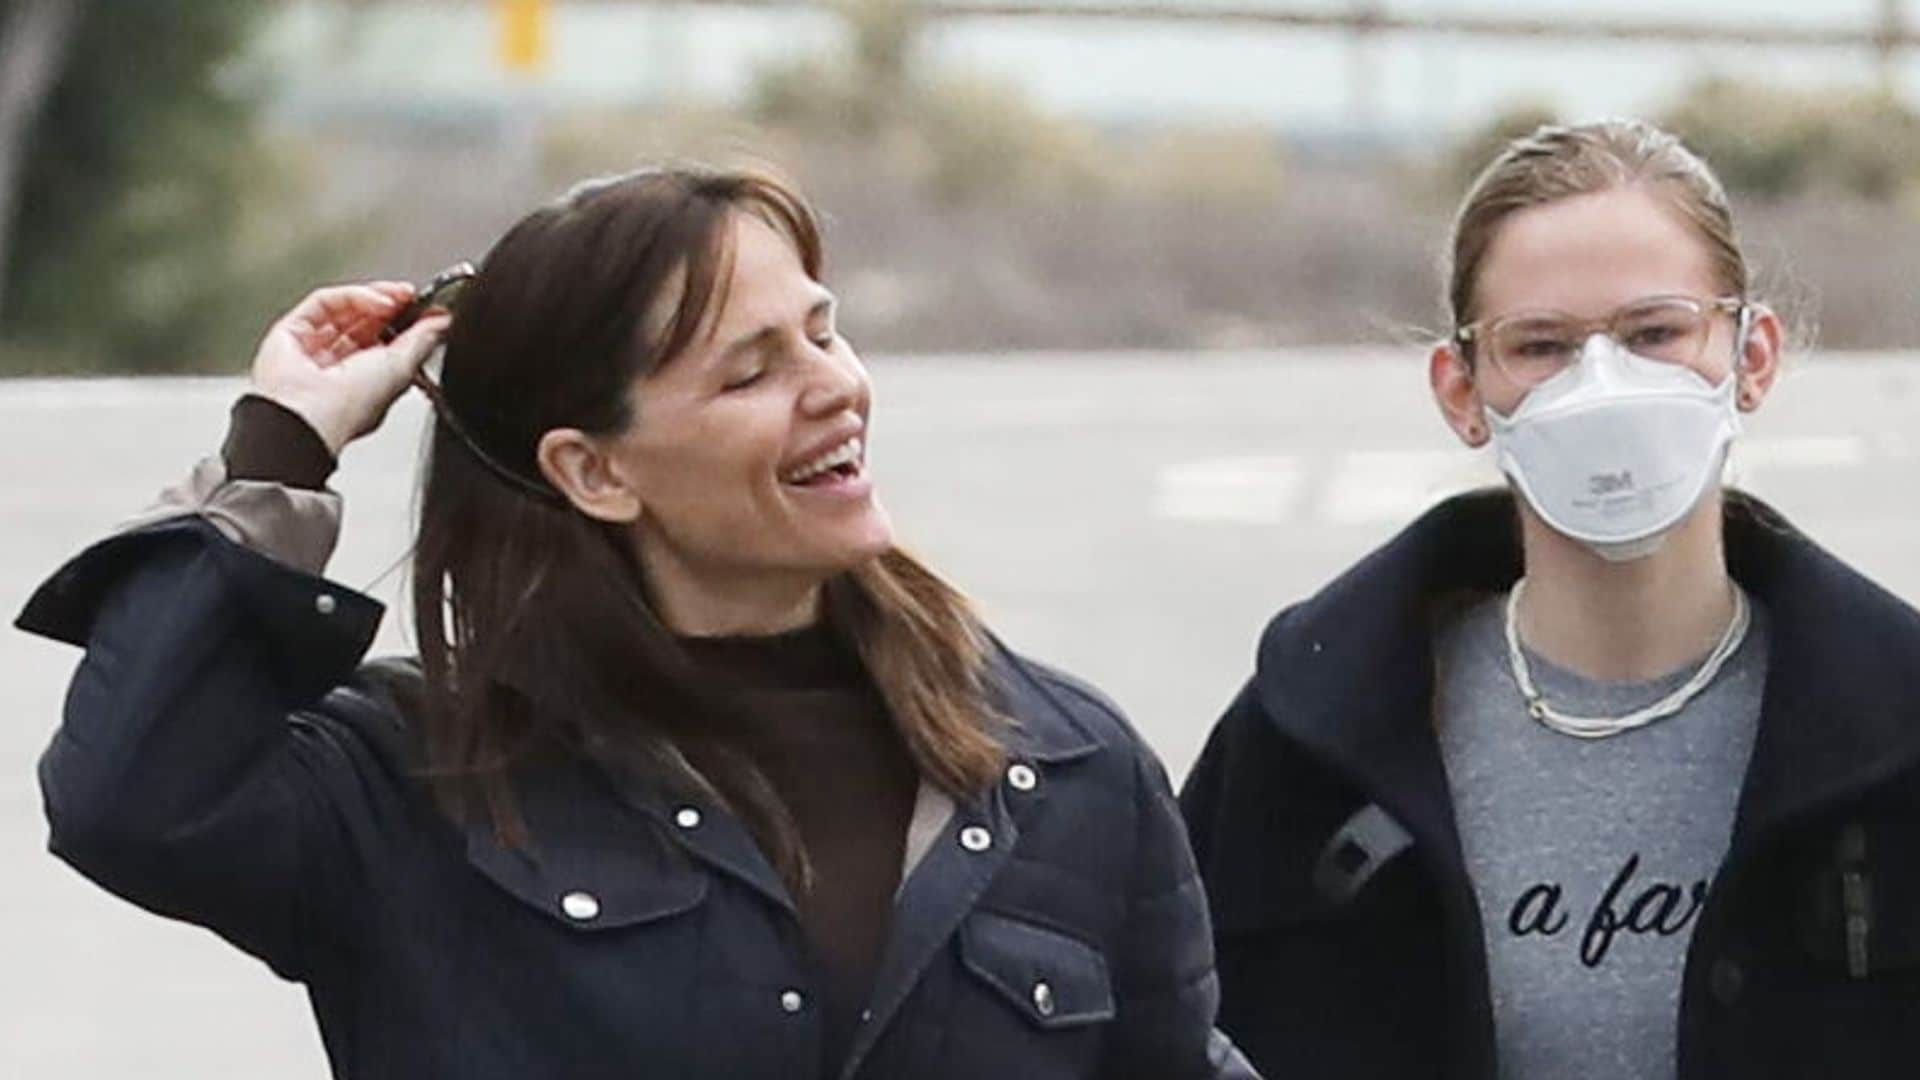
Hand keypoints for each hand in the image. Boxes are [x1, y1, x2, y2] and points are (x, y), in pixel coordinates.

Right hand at [248, 282, 452, 455]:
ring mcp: (314, 346)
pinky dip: (353, 295)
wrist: (309, 415)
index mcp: (367, 380)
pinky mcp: (292, 330)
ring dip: (377, 297)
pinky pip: (324, 302)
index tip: (430, 310)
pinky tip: (377, 299)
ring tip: (399, 296)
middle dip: (393, 305)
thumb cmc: (349, 408)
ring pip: (346, 308)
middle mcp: (339, 364)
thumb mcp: (402, 369)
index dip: (408, 321)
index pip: (387, 340)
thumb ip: (423, 341)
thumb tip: (443, 322)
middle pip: (367, 320)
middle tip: (411, 296)